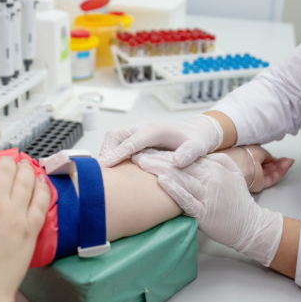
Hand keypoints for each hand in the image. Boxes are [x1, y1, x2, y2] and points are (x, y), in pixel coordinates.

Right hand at [0, 155, 50, 301]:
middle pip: (5, 168)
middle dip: (3, 162)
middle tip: (3, 163)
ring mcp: (18, 215)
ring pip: (25, 179)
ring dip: (24, 168)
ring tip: (23, 164)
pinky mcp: (31, 230)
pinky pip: (42, 201)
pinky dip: (42, 187)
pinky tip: (40, 181)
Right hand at [98, 115, 223, 167]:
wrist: (196, 133)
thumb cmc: (196, 140)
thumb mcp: (199, 146)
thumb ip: (190, 152)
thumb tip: (177, 161)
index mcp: (155, 130)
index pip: (130, 142)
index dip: (116, 154)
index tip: (104, 167)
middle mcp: (143, 128)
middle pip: (115, 135)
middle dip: (106, 152)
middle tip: (101, 173)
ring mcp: (137, 132)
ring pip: (113, 138)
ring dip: (106, 153)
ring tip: (104, 173)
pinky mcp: (135, 138)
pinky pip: (117, 143)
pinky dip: (111, 154)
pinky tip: (113, 170)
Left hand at [132, 150, 282, 265]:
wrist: (251, 227)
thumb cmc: (238, 202)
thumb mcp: (233, 173)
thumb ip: (217, 161)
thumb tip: (198, 154)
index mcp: (217, 167)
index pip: (186, 156)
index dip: (165, 152)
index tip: (148, 148)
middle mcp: (212, 178)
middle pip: (179, 164)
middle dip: (156, 158)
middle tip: (137, 154)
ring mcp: (208, 194)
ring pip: (180, 178)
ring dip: (158, 170)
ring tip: (141, 164)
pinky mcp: (205, 212)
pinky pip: (186, 199)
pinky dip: (173, 189)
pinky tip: (161, 182)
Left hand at [216, 145, 293, 192]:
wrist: (238, 165)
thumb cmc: (242, 155)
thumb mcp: (257, 150)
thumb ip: (265, 154)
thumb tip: (270, 158)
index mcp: (247, 159)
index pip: (262, 160)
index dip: (272, 158)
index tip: (281, 156)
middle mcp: (251, 168)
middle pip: (268, 167)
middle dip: (279, 163)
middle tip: (289, 160)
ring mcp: (255, 177)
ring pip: (272, 173)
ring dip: (282, 167)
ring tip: (290, 162)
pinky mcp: (259, 184)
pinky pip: (272, 178)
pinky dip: (280, 172)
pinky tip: (286, 166)